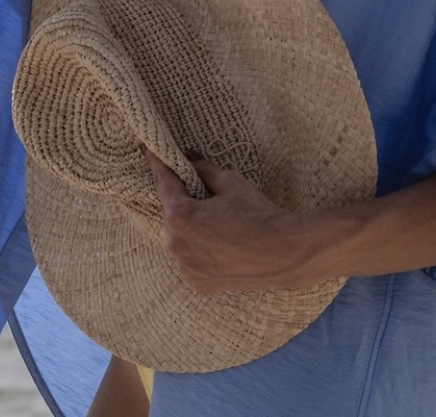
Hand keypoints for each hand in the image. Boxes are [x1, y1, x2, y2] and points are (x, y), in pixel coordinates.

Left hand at [145, 149, 331, 293]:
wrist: (286, 253)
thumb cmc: (258, 213)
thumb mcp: (230, 183)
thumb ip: (203, 169)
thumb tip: (188, 156)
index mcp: (179, 216)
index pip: (163, 183)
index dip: (158, 164)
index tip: (149, 151)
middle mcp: (175, 245)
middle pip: (171, 214)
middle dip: (181, 201)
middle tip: (196, 189)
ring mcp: (186, 268)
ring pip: (180, 240)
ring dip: (189, 229)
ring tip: (215, 222)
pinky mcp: (198, 283)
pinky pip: (191, 261)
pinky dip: (199, 251)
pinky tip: (220, 245)